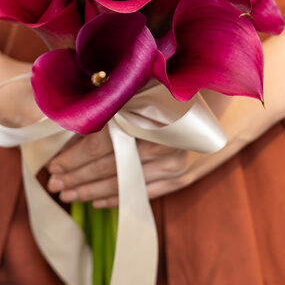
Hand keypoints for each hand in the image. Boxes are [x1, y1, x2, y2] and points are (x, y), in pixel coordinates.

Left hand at [46, 4, 284, 206]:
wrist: (232, 102)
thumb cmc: (183, 86)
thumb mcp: (149, 82)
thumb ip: (118, 95)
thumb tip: (79, 105)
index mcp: (148, 119)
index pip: (101, 145)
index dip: (73, 158)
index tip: (52, 166)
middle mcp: (160, 146)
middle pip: (108, 167)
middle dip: (76, 177)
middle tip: (54, 185)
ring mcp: (173, 165)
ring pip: (123, 184)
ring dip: (91, 191)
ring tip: (69, 195)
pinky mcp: (181, 177)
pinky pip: (144, 194)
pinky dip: (119, 198)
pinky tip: (98, 201)